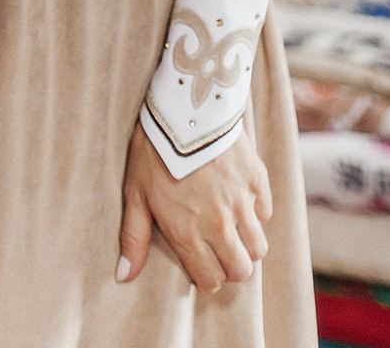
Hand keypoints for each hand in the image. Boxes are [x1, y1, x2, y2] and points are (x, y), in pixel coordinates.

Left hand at [118, 122, 270, 292]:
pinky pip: (266, 212)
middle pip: (241, 271)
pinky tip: (240, 200)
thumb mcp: (136, 193)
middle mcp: (219, 225)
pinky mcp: (256, 179)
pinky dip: (256, 213)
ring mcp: (241, 203)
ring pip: (258, 248)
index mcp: (188, 233)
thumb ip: (134, 238)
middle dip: (231, 267)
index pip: (211, 281)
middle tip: (219, 251)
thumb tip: (124, 276)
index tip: (200, 265)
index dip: (206, 278)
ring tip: (232, 230)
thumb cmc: (154, 150)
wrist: (186, 107)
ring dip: (247, 245)